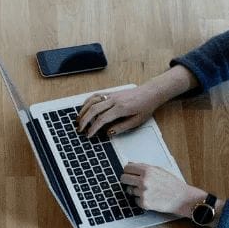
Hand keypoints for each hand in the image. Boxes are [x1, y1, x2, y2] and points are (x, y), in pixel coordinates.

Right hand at [76, 65, 196, 137]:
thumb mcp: (137, 121)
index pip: (102, 119)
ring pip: (92, 101)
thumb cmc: (145, 106)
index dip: (94, 128)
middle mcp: (114, 100)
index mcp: (121, 108)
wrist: (150, 92)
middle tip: (79, 129)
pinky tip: (84, 108)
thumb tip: (108, 133)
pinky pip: (96, 95)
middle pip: (94, 109)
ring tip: (78, 120)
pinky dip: (87, 102)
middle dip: (84, 120)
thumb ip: (122, 127)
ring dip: (83, 110)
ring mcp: (112, 95)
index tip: (89, 135)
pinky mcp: (111, 93)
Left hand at [119, 162, 202, 216]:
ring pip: (129, 190)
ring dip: (135, 191)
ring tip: (148, 191)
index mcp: (147, 170)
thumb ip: (144, 167)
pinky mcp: (144, 203)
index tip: (128, 173)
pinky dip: (140, 200)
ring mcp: (143, 192)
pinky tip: (151, 198)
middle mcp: (144, 181)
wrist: (182, 198)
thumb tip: (130, 164)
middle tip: (132, 182)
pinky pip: (135, 200)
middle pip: (123, 179)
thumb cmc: (172, 184)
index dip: (127, 171)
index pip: (127, 168)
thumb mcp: (159, 170)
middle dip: (127, 180)